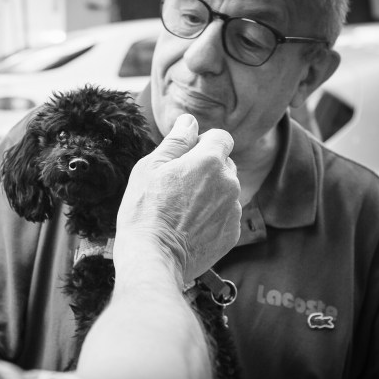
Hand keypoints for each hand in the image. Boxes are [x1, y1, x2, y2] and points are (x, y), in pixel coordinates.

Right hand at [115, 113, 240, 282]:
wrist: (154, 257)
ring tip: (181, 209)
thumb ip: (176, 140)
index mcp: (210, 161)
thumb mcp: (151, 167)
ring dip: (210, 194)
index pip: (222, 137)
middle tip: (178, 185)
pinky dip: (212, 217)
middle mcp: (229, 183)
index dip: (203, 142)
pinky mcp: (232, 234)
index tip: (185, 156)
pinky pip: (225, 216)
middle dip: (206, 169)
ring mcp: (233, 210)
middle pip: (225, 164)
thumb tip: (189, 121)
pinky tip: (189, 226)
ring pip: (226, 191)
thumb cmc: (145, 210)